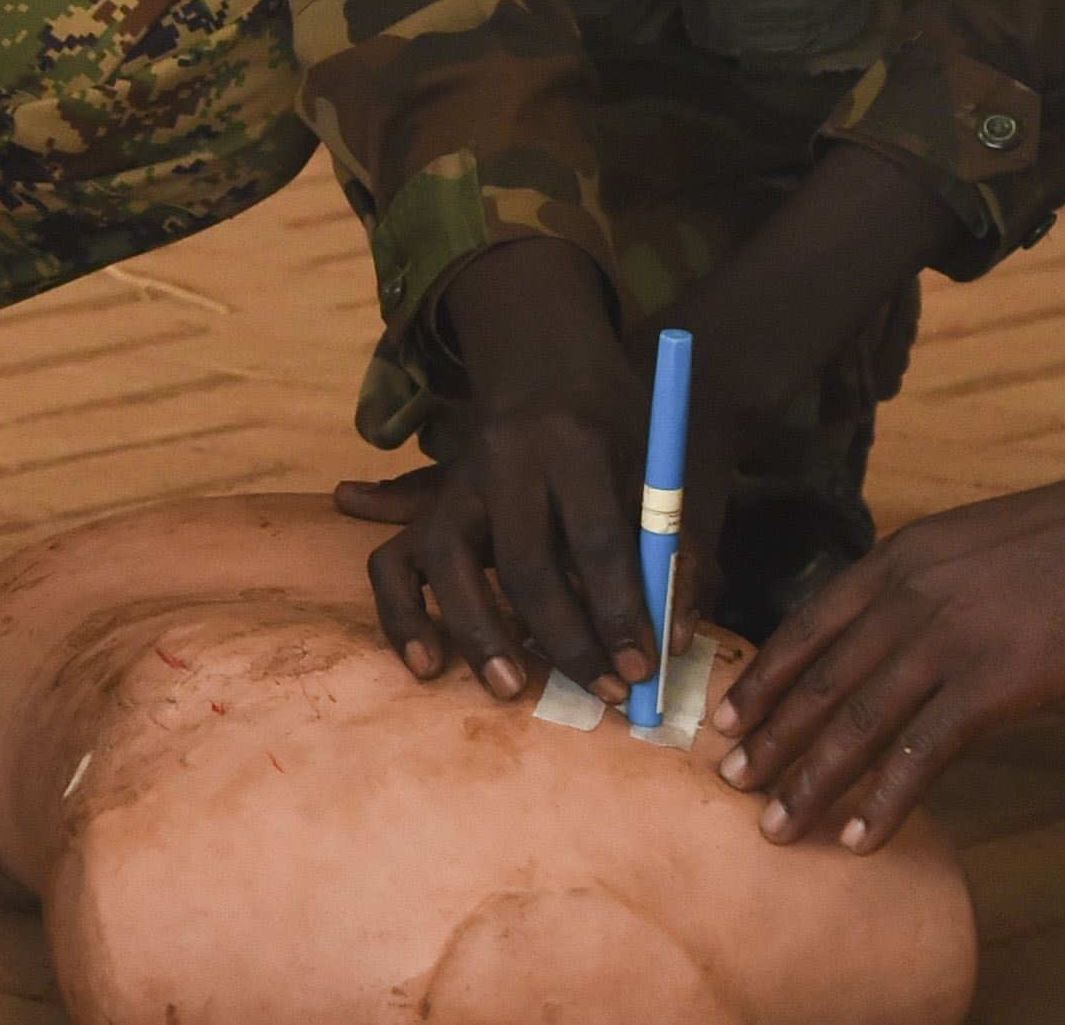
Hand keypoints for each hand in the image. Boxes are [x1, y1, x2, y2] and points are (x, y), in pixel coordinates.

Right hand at [334, 239, 692, 700]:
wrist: (551, 371)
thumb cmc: (616, 428)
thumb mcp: (656, 465)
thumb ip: (669, 547)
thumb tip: (672, 641)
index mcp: (574, 442)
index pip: (597, 539)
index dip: (622, 611)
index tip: (643, 669)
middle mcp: (504, 460)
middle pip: (526, 563)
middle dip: (567, 640)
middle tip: (605, 693)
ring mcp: (457, 484)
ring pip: (448, 562)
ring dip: (479, 633)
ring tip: (511, 688)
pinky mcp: (430, 508)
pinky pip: (391, 564)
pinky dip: (401, 617)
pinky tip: (427, 664)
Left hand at [710, 458, 1064, 851]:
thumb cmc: (1064, 540)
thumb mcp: (966, 545)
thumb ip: (921, 585)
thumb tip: (891, 630)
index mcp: (895, 561)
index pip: (808, 626)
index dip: (765, 677)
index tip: (728, 717)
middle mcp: (905, 600)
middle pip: (820, 681)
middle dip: (771, 738)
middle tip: (731, 782)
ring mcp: (943, 644)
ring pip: (857, 724)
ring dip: (812, 782)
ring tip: (777, 825)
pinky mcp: (989, 687)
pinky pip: (922, 754)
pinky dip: (887, 801)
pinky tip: (861, 837)